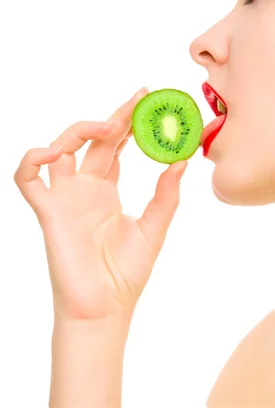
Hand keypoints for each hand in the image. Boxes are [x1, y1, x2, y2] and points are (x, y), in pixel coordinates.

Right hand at [14, 87, 187, 321]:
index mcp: (106, 193)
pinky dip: (33, 159)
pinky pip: (27, 179)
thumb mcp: (153, 230)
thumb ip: (165, 196)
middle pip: (92, 141)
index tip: (148, 100)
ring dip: (79, 130)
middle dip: (114, 117)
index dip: (128, 123)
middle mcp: (83, 191)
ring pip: (59, 149)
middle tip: (140, 98)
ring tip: (110, 127)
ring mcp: (64, 200)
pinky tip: (56, 151)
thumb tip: (181, 161)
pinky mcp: (48, 213)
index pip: (114, 148)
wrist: (105, 308)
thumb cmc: (125, 276)